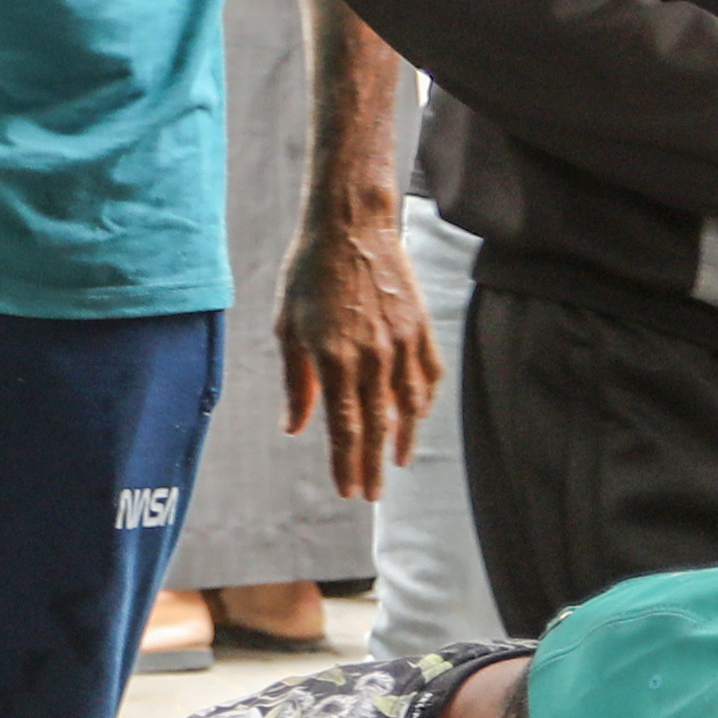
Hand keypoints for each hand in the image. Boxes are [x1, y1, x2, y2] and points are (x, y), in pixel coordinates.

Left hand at [278, 204, 436, 506]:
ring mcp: (401, 341)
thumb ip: (296, 382)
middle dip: (374, 466)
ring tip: (396, 461)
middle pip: (378, 427)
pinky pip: (428, 374)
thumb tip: (294, 426)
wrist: (350, 223)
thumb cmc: (309, 272)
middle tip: (372, 494)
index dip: (347, 464)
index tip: (349, 491)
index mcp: (334, 358)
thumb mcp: (288, 327)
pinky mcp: (419, 325)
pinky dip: (424, 400)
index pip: (345, 428)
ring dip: (403, 438)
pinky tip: (416, 416)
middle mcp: (372, 355)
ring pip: (409, 405)